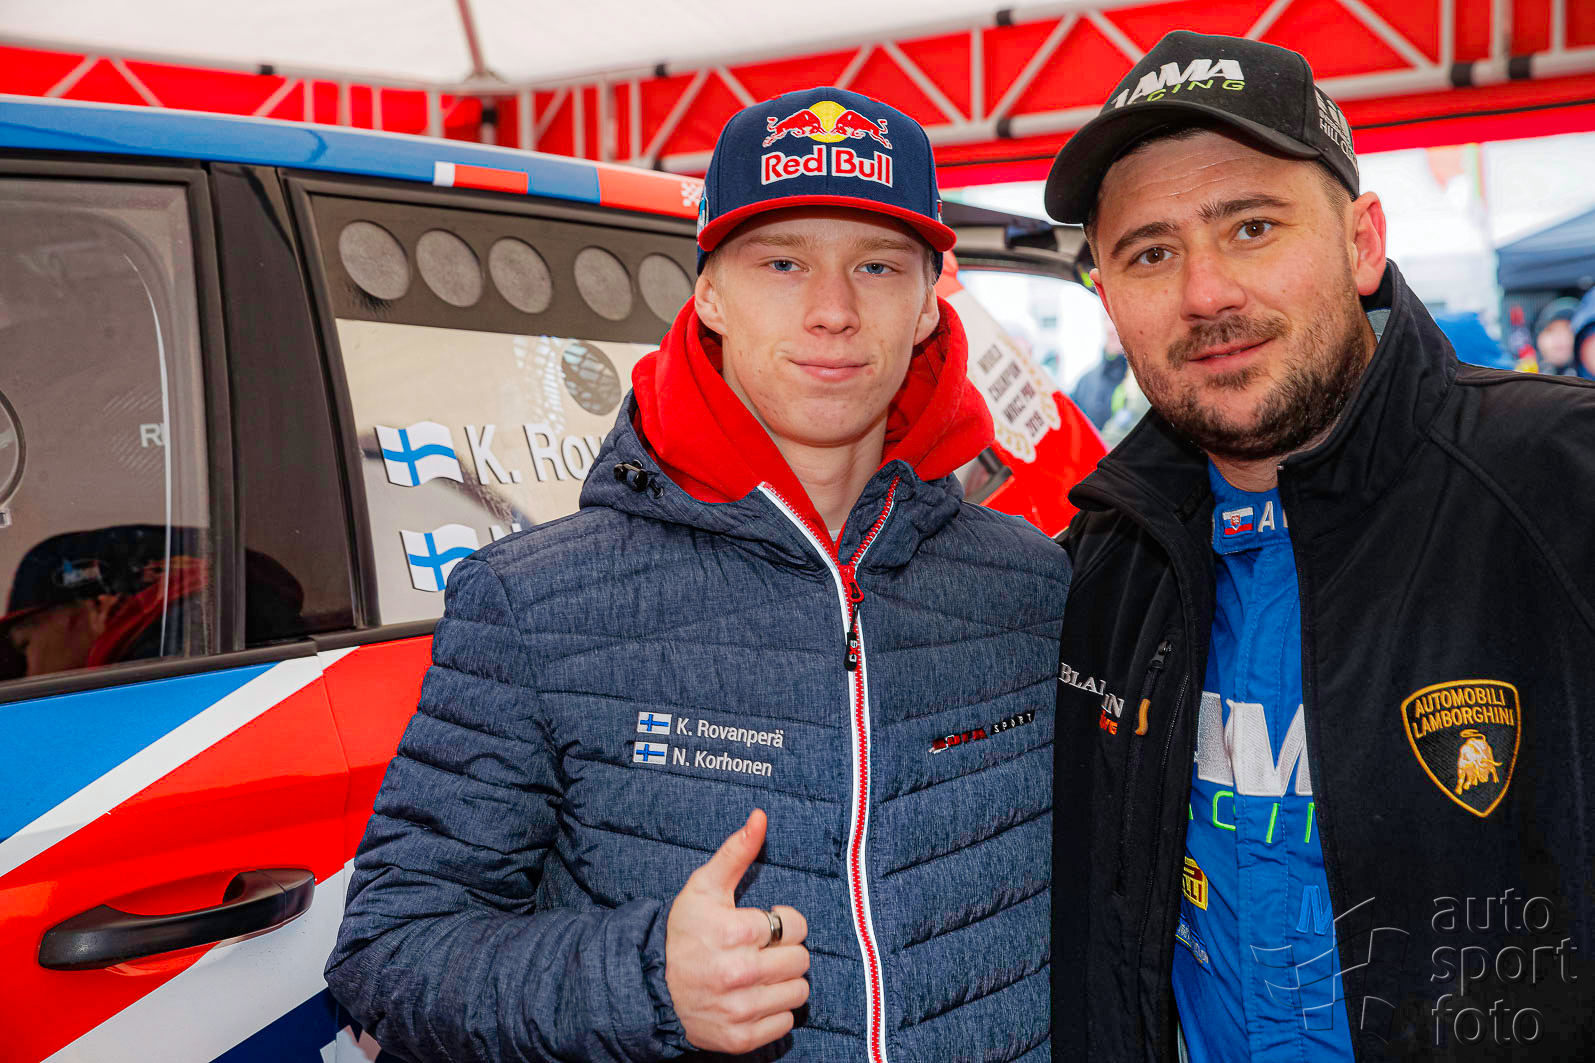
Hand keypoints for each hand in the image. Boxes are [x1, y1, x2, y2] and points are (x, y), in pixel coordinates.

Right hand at [665, 809, 809, 1053]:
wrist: (650, 987)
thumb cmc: (683, 933)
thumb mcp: (704, 887)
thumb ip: (736, 852)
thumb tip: (760, 817)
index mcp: (735, 932)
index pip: (795, 926)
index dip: (782, 923)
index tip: (763, 927)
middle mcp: (739, 973)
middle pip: (801, 960)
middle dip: (785, 952)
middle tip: (761, 951)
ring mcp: (740, 1009)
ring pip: (799, 992)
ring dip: (784, 982)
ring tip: (760, 975)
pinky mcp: (740, 1038)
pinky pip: (785, 1024)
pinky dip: (774, 1012)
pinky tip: (753, 998)